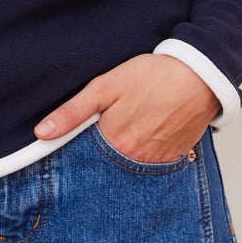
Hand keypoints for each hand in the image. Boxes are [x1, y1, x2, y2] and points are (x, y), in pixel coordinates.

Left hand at [33, 51, 220, 162]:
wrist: (199, 75)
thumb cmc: (152, 76)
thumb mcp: (105, 86)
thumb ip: (73, 112)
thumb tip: (42, 133)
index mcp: (114, 143)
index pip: (84, 161)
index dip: (78, 153)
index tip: (73, 149)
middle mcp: (135, 160)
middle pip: (108, 166)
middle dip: (102, 155)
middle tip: (112, 128)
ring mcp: (157, 162)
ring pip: (131, 167)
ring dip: (125, 155)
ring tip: (131, 127)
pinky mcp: (175, 158)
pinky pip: (154, 166)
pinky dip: (147, 154)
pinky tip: (148, 133)